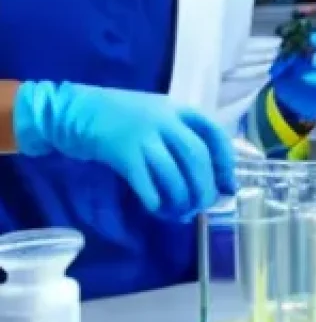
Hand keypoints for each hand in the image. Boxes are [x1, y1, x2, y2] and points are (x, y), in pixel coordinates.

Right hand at [13, 82, 235, 219]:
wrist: (81, 111)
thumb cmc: (126, 116)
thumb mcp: (161, 114)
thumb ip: (182, 135)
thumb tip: (210, 175)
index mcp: (180, 109)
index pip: (214, 133)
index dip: (226, 162)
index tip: (229, 185)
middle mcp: (166, 120)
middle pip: (196, 156)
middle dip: (204, 187)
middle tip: (203, 206)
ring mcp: (144, 136)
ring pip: (173, 173)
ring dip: (181, 199)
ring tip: (181, 212)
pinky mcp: (123, 154)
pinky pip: (146, 183)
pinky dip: (155, 201)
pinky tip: (157, 208)